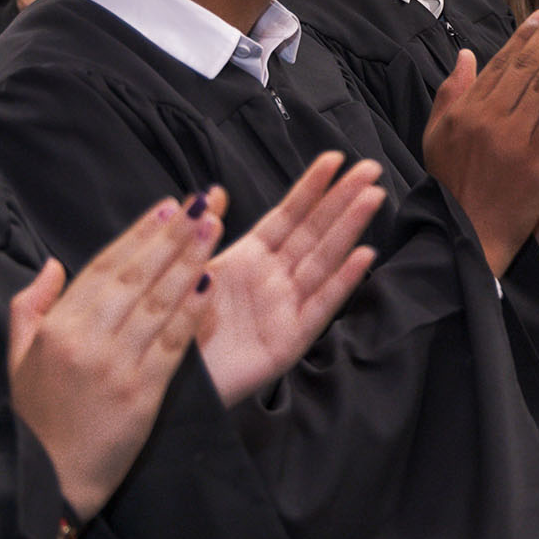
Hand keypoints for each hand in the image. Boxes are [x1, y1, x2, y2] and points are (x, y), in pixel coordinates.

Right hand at [7, 195, 219, 520]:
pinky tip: (212, 283)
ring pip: (158, 302)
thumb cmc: (36, 420)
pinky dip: (194, 311)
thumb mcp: (17, 359)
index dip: (138, 234)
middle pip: (136, 276)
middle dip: (171, 236)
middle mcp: (86, 340)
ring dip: (189, 261)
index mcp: (56, 328)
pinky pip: (173, 343)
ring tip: (214, 227)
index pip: (103, 268)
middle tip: (201, 203)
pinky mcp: (142, 394)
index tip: (167, 205)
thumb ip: (30, 307)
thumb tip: (53, 264)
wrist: (48, 483)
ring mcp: (115, 366)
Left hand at [196, 155, 384, 405]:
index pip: (288, 215)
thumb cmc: (172, 325)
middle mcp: (273, 279)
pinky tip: (364, 256)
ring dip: (349, 229)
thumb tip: (212, 191)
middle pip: (314, 232)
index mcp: (249, 259)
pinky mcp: (288, 342)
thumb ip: (203, 232)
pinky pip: (319, 307)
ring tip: (373, 198)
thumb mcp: (185, 270)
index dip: (311, 187)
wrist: (165, 380)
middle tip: (370, 169)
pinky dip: (343, 282)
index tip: (334, 158)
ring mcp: (284, 309)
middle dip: (342, 200)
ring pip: (323, 261)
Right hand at [424, 0, 538, 276]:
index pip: (501, 62)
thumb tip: (465, 56)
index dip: (527, 34)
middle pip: (526, 65)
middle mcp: (487, 117)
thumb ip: (450, 93)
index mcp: (466, 109)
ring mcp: (511, 137)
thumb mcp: (437, 137)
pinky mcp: (534, 159)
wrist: (468, 234)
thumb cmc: (454, 186)